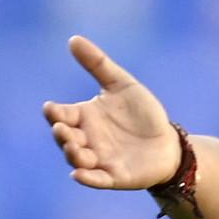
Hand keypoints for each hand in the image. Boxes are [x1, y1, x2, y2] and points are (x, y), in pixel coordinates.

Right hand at [41, 35, 180, 189]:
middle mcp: (87, 139)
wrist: (167, 142)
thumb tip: (73, 39)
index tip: (51, 108)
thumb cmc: (142, 113)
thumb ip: (98, 64)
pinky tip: (79, 175)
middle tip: (62, 128)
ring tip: (73, 147)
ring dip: (72, 155)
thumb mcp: (122, 84)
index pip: (61, 115)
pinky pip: (97, 179)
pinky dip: (87, 178)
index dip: (54, 113)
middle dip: (61, 134)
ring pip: (78, 160)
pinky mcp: (114, 177)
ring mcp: (99, 159)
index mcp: (84, 117)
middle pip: (65, 138)